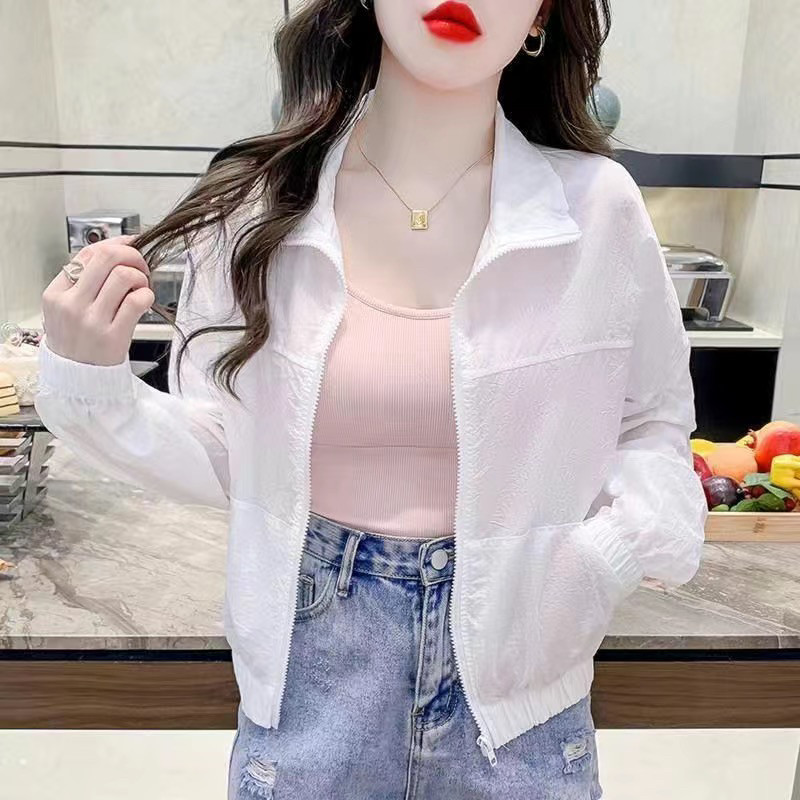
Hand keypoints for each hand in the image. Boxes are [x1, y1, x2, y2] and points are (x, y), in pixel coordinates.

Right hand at [41, 235, 153, 365]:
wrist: (78, 379)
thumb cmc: (77, 341)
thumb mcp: (65, 309)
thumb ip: (83, 282)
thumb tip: (115, 251)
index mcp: (56, 294)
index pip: (87, 254)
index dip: (115, 244)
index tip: (130, 245)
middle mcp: (71, 304)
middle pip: (107, 258)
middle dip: (132, 255)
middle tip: (141, 267)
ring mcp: (92, 320)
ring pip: (124, 276)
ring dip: (141, 277)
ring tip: (141, 289)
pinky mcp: (113, 336)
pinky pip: (137, 301)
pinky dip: (147, 295)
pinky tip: (144, 302)